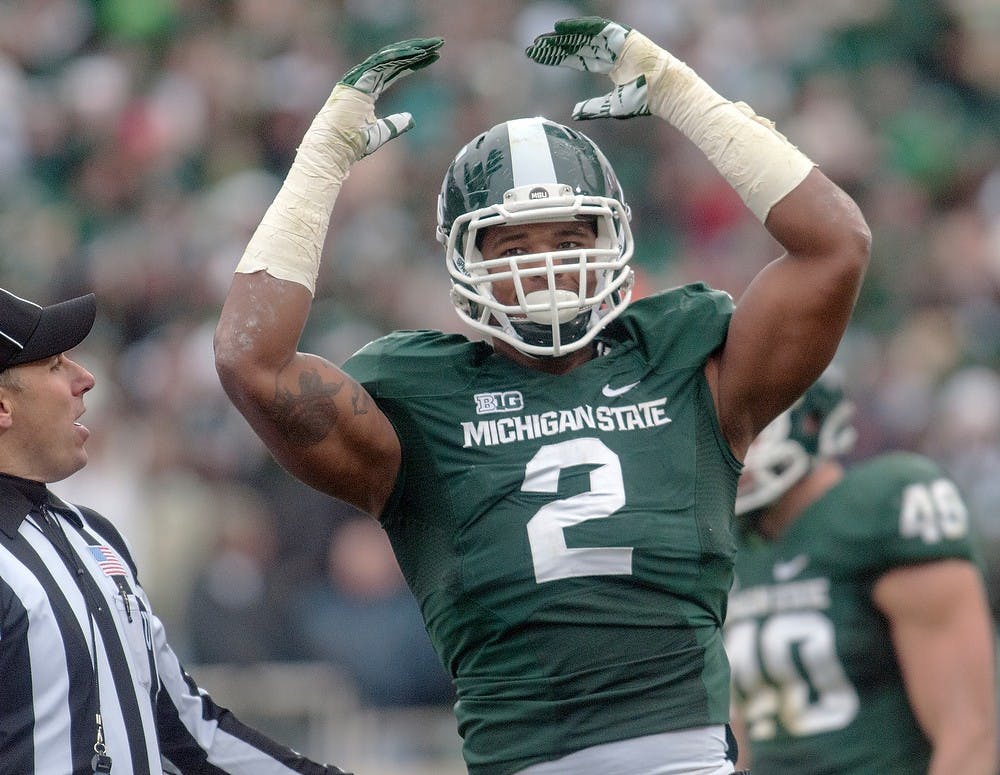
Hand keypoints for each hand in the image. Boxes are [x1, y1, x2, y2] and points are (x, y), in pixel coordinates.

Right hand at [338, 37, 443, 154]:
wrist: (335, 148)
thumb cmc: (353, 143)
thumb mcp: (382, 132)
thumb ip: (396, 124)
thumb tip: (411, 119)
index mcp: (367, 90)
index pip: (394, 71)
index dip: (413, 63)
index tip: (432, 58)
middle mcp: (363, 79)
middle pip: (394, 59)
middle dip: (417, 51)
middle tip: (438, 45)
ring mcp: (359, 78)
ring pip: (389, 57)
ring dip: (411, 49)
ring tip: (432, 46)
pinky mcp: (357, 80)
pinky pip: (381, 62)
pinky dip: (398, 56)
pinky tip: (416, 52)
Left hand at [525, 17, 649, 120]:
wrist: (662, 91)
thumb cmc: (643, 100)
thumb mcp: (611, 106)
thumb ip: (593, 107)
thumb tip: (574, 112)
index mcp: (609, 66)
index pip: (577, 59)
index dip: (558, 58)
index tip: (538, 57)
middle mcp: (610, 52)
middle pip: (576, 46)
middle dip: (554, 47)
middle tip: (533, 47)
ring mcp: (616, 42)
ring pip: (582, 37)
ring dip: (561, 37)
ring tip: (541, 40)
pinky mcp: (622, 35)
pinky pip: (596, 27)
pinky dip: (578, 26)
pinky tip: (560, 27)